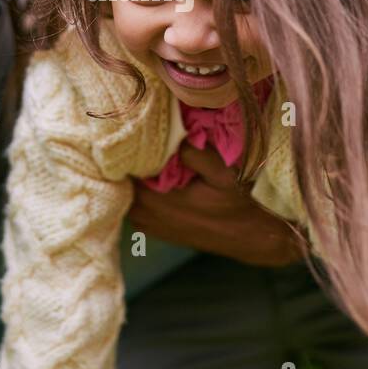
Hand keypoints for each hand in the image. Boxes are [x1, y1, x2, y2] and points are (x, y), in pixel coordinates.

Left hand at [128, 144, 306, 267]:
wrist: (246, 236)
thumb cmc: (235, 204)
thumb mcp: (223, 174)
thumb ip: (197, 155)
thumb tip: (175, 135)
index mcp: (154, 200)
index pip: (123, 168)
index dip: (129, 148)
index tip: (137, 132)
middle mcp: (143, 215)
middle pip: (122, 180)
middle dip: (130, 160)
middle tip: (141, 138)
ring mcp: (146, 225)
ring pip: (127, 192)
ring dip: (135, 176)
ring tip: (148, 156)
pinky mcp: (152, 229)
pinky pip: (135, 204)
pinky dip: (140, 190)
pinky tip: (155, 177)